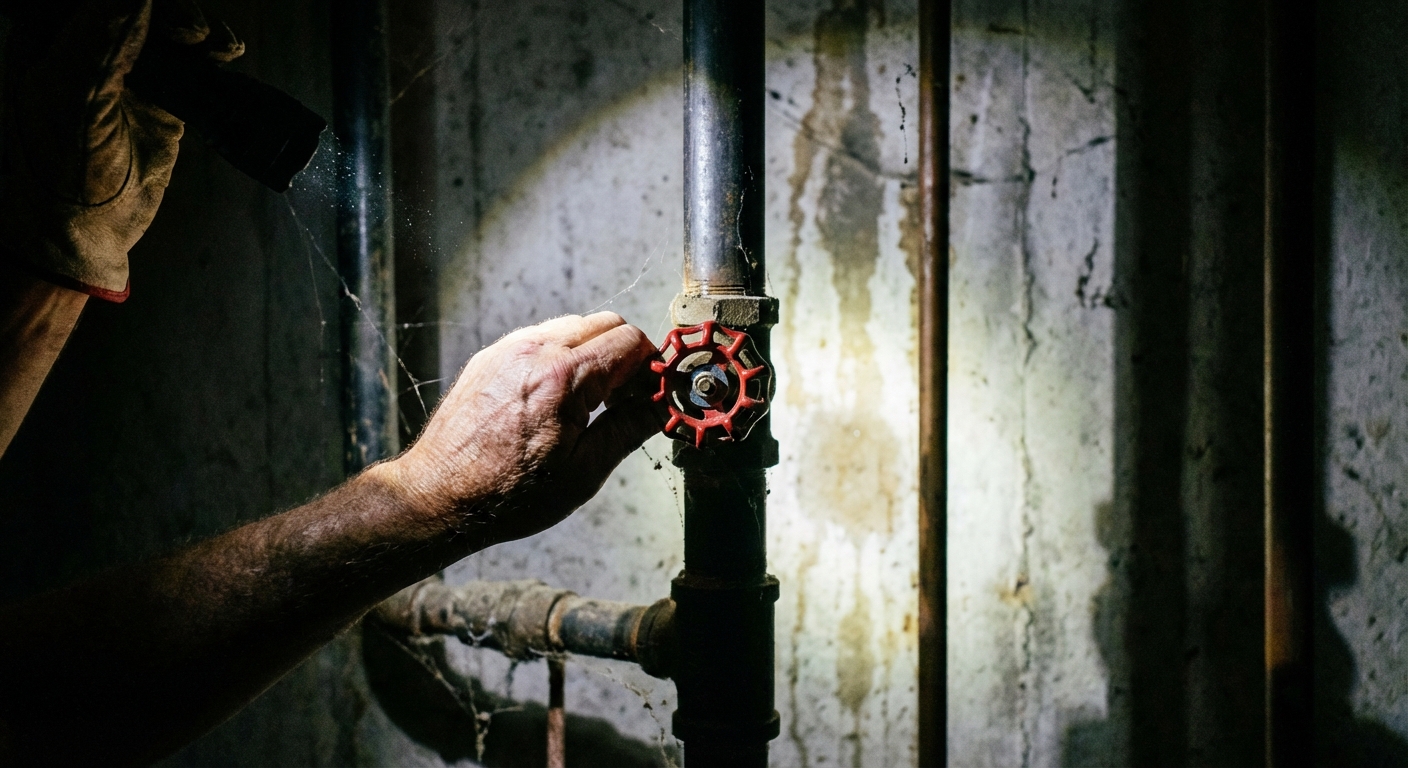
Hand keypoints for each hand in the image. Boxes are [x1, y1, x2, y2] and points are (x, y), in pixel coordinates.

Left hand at [0, 0, 242, 301]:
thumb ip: (104, 38)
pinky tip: (224, 54)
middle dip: (170, 7)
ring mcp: (126, 68)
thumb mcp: (79, 99)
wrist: (89, 234)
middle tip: (188, 33)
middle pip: (135, 3)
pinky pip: (191, 57)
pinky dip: (213, 50)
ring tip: (213, 46)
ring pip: (167, 22)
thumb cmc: (64, 172)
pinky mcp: (162, 92)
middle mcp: (84, 43)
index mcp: (46, 35)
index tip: (155, 5)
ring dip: (197, 25)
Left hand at [384, 312, 662, 545]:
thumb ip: (629, 428)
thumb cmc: (509, 494)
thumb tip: (661, 405)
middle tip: (625, 398)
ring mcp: (508, 349)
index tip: (650, 393)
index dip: (649, 367)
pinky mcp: (491, 356)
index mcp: (564, 378)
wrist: (440, 496)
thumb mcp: (584, 472)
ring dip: (593, 352)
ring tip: (590, 400)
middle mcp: (535, 351)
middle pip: (606, 322)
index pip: (630, 341)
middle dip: (626, 355)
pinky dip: (561, 355)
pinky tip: (558, 396)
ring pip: (574, 325)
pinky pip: (541, 337)